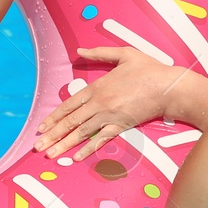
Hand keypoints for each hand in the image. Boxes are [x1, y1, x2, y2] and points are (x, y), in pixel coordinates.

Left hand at [35, 47, 177, 159]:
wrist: (169, 87)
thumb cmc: (149, 69)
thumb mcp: (123, 54)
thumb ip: (100, 53)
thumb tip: (80, 50)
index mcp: (98, 87)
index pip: (69, 105)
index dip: (54, 117)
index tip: (42, 127)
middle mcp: (100, 103)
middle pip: (71, 121)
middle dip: (53, 135)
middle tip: (38, 146)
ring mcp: (110, 116)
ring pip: (82, 133)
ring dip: (64, 144)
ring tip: (50, 154)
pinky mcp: (122, 126)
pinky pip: (102, 139)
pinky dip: (88, 149)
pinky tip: (76, 157)